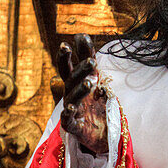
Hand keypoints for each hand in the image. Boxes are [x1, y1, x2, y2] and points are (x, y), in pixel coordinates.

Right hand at [57, 34, 108, 154]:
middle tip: (92, 61)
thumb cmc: (95, 104)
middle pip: (71, 80)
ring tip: (91, 82)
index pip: (67, 67)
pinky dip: (69, 113)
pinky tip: (72, 107)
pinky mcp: (74, 127)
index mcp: (73, 84)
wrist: (102, 133)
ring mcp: (71, 111)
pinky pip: (68, 119)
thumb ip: (88, 58)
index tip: (67, 44)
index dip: (65, 57)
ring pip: (72, 97)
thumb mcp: (94, 78)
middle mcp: (70, 95)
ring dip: (80, 89)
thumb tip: (81, 34)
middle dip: (79, 70)